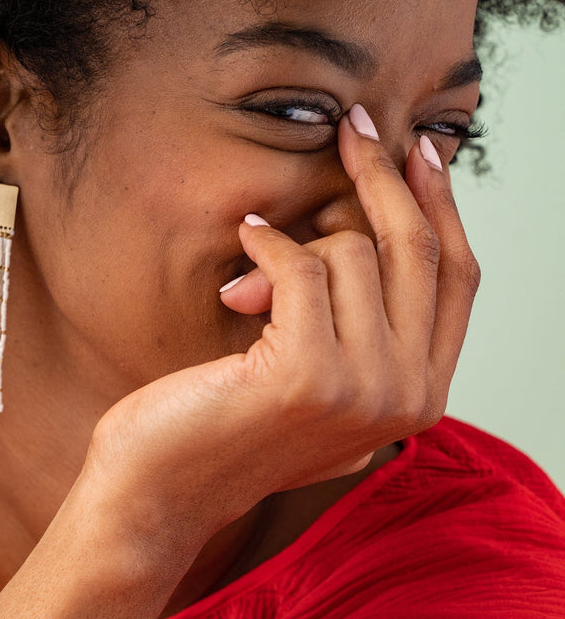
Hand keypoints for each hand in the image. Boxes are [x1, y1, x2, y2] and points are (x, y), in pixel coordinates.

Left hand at [86, 109, 480, 554]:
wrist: (161, 491)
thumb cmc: (229, 426)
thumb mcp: (321, 380)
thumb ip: (365, 331)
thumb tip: (374, 230)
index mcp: (422, 398)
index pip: (458, 278)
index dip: (442, 205)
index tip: (420, 151)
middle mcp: (408, 398)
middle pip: (418, 250)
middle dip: (384, 176)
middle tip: (351, 127)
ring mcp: (363, 390)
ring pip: (354, 252)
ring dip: (294, 244)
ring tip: (249, 278)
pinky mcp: (309, 375)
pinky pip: (300, 266)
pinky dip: (265, 250)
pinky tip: (239, 264)